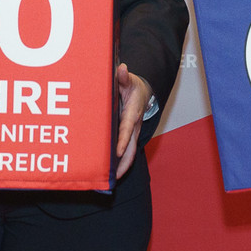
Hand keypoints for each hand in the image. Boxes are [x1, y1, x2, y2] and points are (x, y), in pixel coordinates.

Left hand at [114, 62, 151, 177]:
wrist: (143, 93)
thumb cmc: (133, 87)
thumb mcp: (129, 80)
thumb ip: (123, 77)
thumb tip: (122, 70)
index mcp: (133, 113)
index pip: (128, 128)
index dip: (123, 140)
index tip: (118, 152)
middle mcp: (134, 127)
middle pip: (131, 148)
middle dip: (124, 164)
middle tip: (113, 177)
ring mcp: (132, 134)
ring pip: (129, 153)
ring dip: (121, 167)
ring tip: (108, 180)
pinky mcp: (127, 137)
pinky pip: (125, 152)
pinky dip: (118, 162)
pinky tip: (107, 171)